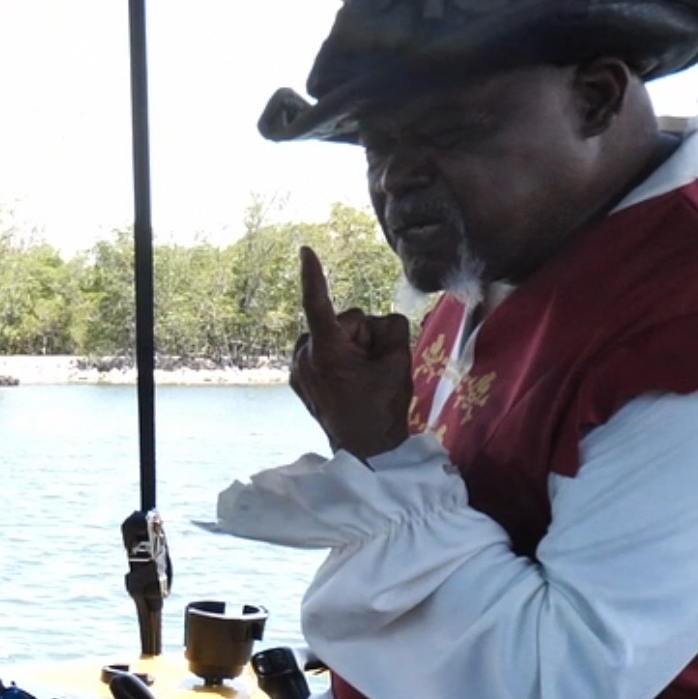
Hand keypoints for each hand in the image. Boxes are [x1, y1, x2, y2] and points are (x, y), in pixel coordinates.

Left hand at [289, 246, 414, 459]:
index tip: (305, 250)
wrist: (365, 448)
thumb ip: (391, 327)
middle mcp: (303, 356)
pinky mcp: (299, 377)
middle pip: (345, 320)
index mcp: (324, 351)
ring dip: (352, 346)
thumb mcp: (399, 360)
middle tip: (376, 367)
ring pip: (335, 334)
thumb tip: (377, 323)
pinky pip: (325, 350)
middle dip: (364, 335)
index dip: (314, 275)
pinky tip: (350, 381)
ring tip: (363, 378)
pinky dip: (340, 356)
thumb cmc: (383, 406)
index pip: (317, 304)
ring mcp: (298, 368)